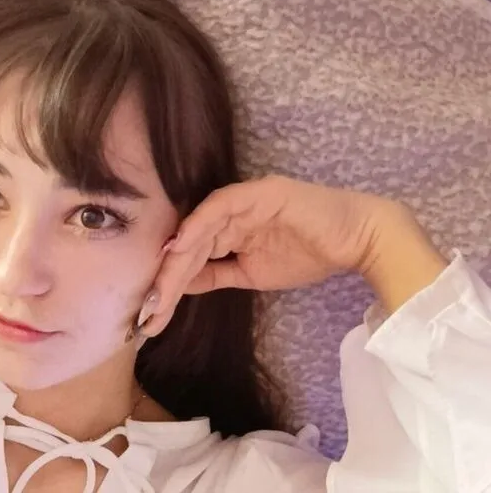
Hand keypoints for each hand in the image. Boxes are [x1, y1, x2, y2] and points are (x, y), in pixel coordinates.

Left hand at [142, 175, 419, 334]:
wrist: (358, 241)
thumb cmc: (309, 254)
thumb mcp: (251, 273)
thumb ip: (217, 274)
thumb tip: (182, 285)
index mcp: (225, 229)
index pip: (189, 257)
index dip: (169, 284)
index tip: (152, 314)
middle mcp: (227, 212)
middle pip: (187, 245)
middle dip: (166, 280)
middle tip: (148, 312)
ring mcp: (242, 201)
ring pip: (197, 230)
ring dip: (176, 263)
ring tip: (158, 292)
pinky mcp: (257, 193)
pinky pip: (219, 207)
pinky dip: (198, 226)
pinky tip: (178, 248)